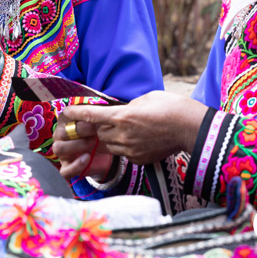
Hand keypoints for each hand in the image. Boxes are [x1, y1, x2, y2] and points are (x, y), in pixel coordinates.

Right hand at [53, 109, 113, 179]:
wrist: (106, 153)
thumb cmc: (100, 133)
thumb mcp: (99, 122)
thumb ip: (95, 115)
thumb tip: (97, 109)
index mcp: (66, 121)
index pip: (65, 116)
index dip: (78, 117)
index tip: (93, 120)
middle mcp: (60, 136)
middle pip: (61, 133)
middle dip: (79, 131)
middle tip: (95, 131)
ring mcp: (61, 153)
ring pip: (58, 149)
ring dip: (76, 145)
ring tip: (91, 143)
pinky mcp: (66, 168)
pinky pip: (64, 170)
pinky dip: (76, 165)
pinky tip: (87, 158)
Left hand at [57, 91, 208, 166]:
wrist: (191, 127)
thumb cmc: (170, 107)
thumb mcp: (144, 98)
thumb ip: (126, 106)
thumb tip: (120, 112)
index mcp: (122, 115)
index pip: (91, 115)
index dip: (76, 113)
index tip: (66, 111)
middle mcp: (122, 134)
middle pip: (100, 132)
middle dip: (102, 126)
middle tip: (112, 119)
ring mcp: (131, 149)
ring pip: (110, 144)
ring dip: (113, 137)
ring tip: (130, 129)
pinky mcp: (139, 159)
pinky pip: (124, 153)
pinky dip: (126, 146)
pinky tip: (140, 139)